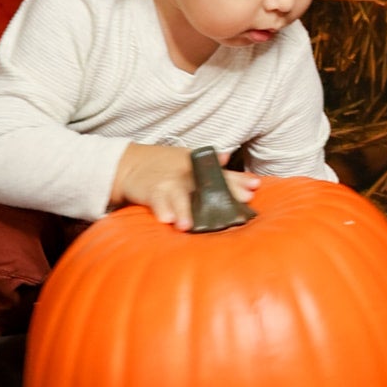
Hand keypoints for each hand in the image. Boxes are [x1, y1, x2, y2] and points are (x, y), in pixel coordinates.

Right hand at [109, 145, 259, 228]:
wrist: (131, 163)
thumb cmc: (167, 166)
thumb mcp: (191, 162)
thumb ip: (215, 169)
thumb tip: (238, 167)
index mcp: (199, 168)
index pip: (223, 174)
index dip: (239, 181)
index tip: (254, 187)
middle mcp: (187, 175)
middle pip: (206, 186)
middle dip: (221, 195)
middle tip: (233, 209)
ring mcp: (169, 183)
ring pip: (180, 197)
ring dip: (186, 210)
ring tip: (190, 225)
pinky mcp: (151, 192)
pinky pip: (157, 201)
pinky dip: (162, 209)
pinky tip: (167, 219)